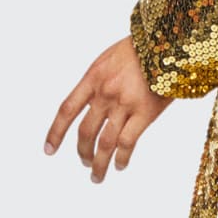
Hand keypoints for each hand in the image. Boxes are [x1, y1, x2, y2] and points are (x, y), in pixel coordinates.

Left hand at [45, 36, 170, 181]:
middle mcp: (104, 93)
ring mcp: (124, 104)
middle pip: (85, 131)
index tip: (48, 150)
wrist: (169, 42)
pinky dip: (121, 158)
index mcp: (92, 78)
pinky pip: (127, 142)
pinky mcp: (146, 112)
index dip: (55, 133)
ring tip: (97, 175)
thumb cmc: (142, 49)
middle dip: (82, 152)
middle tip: (85, 163)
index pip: (66, 110)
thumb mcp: (110, 59)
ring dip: (98, 163)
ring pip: (104, 143)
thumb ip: (99, 81)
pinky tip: (120, 165)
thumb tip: (92, 104)